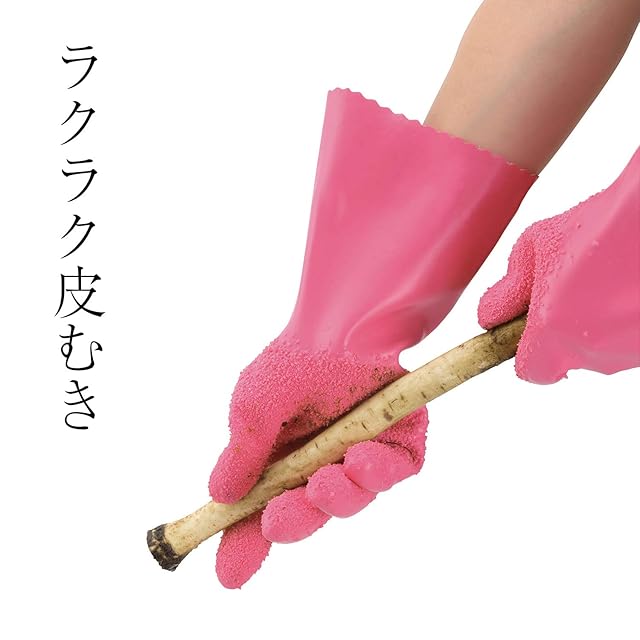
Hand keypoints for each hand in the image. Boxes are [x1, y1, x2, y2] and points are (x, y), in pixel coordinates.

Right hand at [209, 337, 426, 587]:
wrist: (347, 325)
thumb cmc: (296, 359)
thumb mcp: (255, 404)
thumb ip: (242, 451)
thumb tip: (220, 494)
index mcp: (278, 459)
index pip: (258, 512)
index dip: (244, 543)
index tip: (228, 574)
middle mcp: (316, 463)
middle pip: (303, 514)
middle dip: (291, 523)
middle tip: (277, 520)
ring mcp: (356, 457)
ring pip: (349, 501)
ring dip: (334, 498)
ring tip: (325, 477)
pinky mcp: (395, 446)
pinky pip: (390, 476)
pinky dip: (375, 475)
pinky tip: (360, 458)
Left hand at [478, 147, 639, 382]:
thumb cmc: (603, 223)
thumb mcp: (538, 245)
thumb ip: (509, 288)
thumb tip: (490, 316)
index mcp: (555, 330)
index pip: (532, 371)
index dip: (529, 350)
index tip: (533, 330)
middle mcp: (595, 351)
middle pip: (570, 356)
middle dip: (566, 328)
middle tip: (576, 288)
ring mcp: (631, 352)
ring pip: (603, 348)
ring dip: (600, 323)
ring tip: (609, 280)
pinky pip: (630, 338)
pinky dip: (627, 318)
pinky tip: (630, 285)